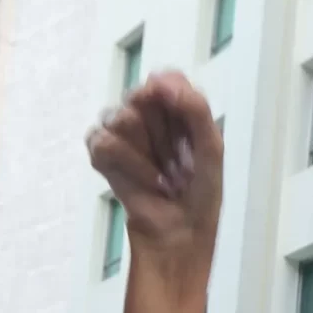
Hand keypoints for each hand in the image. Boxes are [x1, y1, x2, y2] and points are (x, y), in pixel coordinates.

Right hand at [88, 72, 223, 282]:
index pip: (166, 78)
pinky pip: (101, 140)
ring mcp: (121, 133)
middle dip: (160, 131)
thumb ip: (195, 108)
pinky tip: (146, 182)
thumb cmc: (200, 194)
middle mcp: (146, 115)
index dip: (170, 96)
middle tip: (176, 160)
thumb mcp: (211, 147)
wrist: (179, 234)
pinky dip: (128, 165)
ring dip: (145, 152)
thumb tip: (159, 78)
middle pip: (139, 94)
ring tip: (162, 176)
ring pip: (118, 116)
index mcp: (176, 108)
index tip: (183, 125)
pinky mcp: (101, 154)